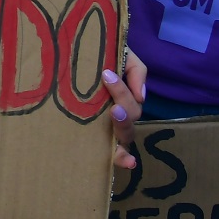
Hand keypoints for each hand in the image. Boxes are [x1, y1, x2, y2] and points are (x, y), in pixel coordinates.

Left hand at [104, 49, 148, 171]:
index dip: (123, 91)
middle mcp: (119, 114)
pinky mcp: (95, 139)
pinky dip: (124, 158)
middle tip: (113, 106)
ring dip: (122, 126)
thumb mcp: (123, 56)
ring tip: (114, 115)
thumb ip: (136, 69)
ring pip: (125, 135)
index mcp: (124, 96)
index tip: (106, 75)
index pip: (131, 100)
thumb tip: (141, 96)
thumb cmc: (100, 60)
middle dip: (124, 112)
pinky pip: (114, 153)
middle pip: (130, 118)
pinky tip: (129, 162)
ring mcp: (108, 127)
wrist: (78, 57)